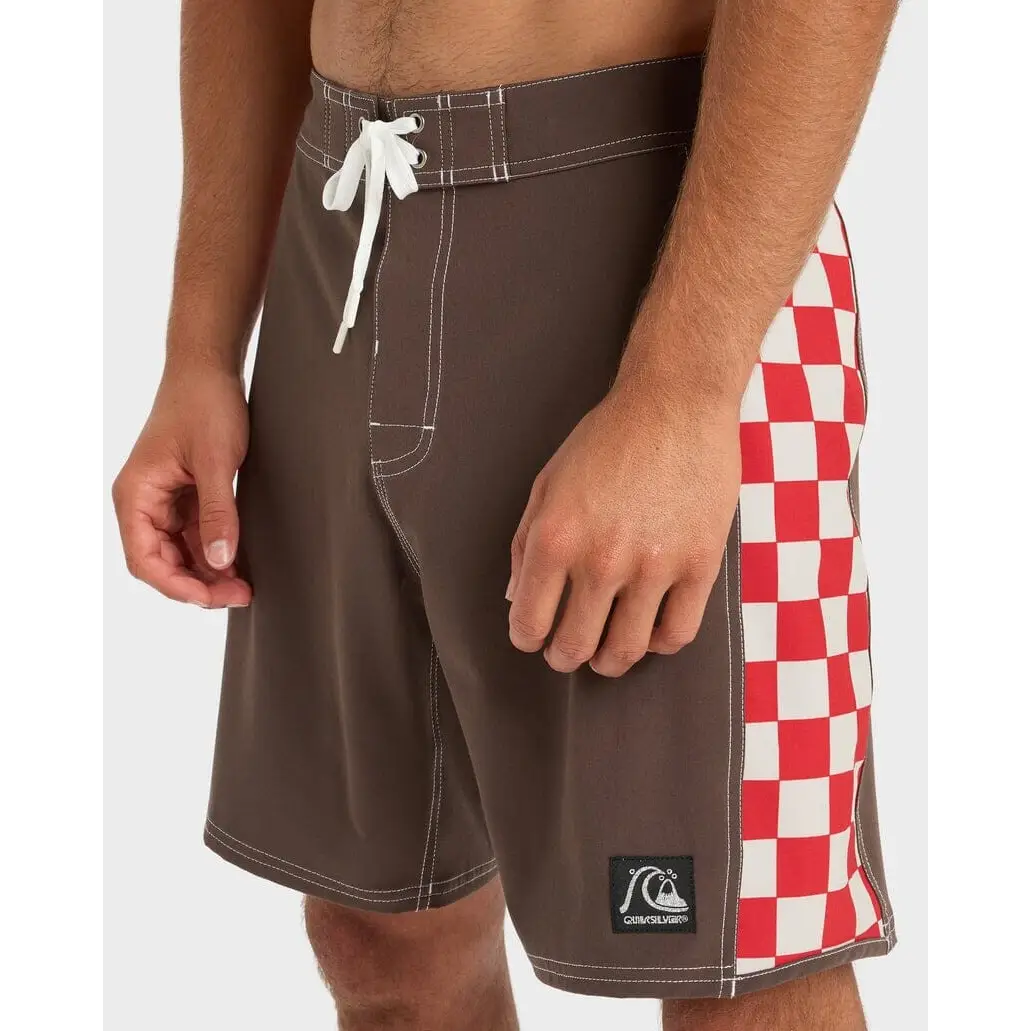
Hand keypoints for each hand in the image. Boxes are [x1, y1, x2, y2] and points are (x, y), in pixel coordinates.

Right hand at [113, 365, 251, 607]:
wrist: (209, 369)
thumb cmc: (203, 403)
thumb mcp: (216, 461)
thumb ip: (219, 513)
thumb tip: (221, 560)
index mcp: (135, 495)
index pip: (144, 559)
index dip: (177, 586)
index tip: (213, 597)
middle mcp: (144, 502)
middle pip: (162, 563)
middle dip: (198, 585)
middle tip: (240, 595)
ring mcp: (165, 501)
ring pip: (180, 553)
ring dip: (208, 572)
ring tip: (244, 586)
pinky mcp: (186, 496)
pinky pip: (195, 535)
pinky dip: (215, 552)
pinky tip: (238, 564)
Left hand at [507, 379, 740, 676]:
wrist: (676, 404)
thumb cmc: (607, 439)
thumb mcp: (547, 483)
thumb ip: (526, 543)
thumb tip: (518, 599)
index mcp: (555, 539)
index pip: (529, 622)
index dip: (527, 639)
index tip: (533, 638)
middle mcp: (601, 560)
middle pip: (576, 647)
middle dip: (564, 658)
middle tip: (568, 652)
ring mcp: (654, 567)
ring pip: (627, 650)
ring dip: (610, 661)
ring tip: (607, 654)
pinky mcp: (699, 565)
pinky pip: (678, 634)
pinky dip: (659, 644)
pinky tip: (650, 631)